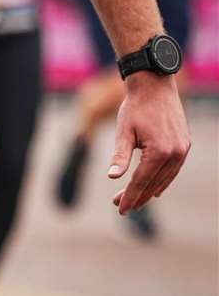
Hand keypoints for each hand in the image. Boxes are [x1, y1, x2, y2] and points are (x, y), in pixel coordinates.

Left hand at [107, 75, 190, 212]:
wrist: (154, 86)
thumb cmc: (135, 108)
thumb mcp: (123, 132)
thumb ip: (119, 155)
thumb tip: (112, 176)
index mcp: (159, 152)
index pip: (141, 182)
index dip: (129, 197)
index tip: (120, 209)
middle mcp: (175, 153)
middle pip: (154, 183)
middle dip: (137, 196)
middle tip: (120, 206)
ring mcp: (182, 149)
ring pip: (165, 179)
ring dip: (149, 190)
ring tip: (133, 199)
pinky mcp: (184, 145)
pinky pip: (173, 169)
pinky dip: (162, 180)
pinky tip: (153, 188)